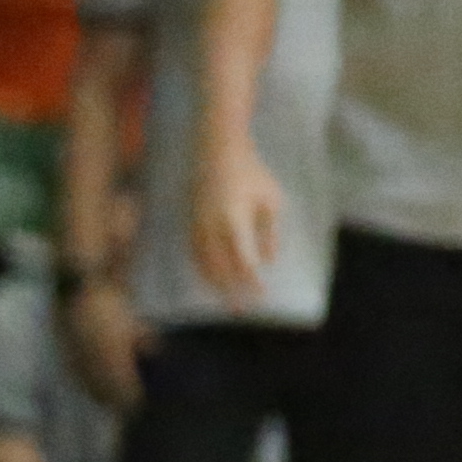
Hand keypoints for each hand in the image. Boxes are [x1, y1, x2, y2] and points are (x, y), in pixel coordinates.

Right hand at [189, 151, 280, 310]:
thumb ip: (269, 233)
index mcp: (234, 221)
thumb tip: (267, 261)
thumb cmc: (252, 173)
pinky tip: (212, 279)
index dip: (250, 282)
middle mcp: (211, 227)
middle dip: (231, 291)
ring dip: (216, 284)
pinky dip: (203, 269)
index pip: (242, 261)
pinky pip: (195, 253)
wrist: (218, 150)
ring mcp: (197, 224)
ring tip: (227, 301)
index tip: (261, 296)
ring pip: (204, 263)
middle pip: (220, 268)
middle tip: (242, 311)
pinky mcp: (190, 220)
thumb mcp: (270, 200)